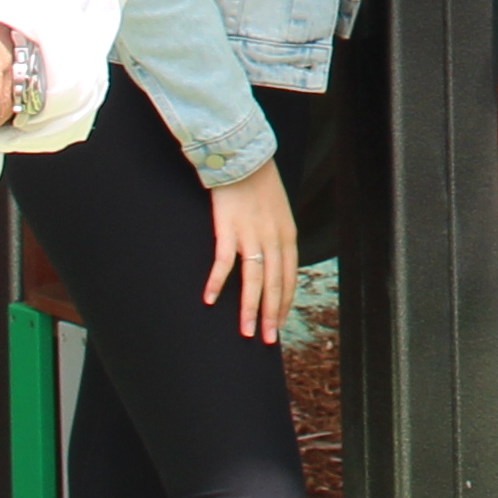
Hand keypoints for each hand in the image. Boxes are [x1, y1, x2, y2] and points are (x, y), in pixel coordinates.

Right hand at [201, 162, 300, 344]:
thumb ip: (278, 237)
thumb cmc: (260, 185)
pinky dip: (216, 282)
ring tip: (247, 332)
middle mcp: (274, 239)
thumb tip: (276, 260)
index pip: (289, 278)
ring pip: (254, 281)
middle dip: (271, 315)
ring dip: (250, 309)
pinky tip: (208, 300)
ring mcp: (251, 235)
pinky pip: (223, 263)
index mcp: (288, 236)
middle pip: (275, 285)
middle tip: (268, 340)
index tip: (279, 323)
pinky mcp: (228, 229)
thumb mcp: (279, 213)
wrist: (244, 157)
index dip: (284, 303)